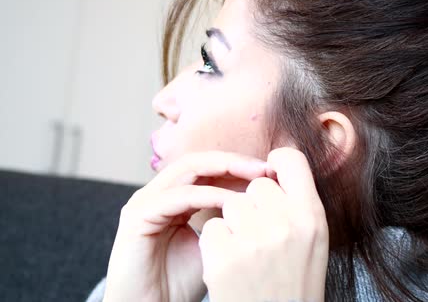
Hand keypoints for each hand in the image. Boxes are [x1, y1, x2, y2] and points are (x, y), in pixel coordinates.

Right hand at [103, 151, 267, 301]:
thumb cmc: (181, 284)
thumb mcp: (216, 245)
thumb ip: (232, 221)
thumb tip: (269, 204)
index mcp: (175, 197)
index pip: (209, 168)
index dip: (240, 166)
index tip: (273, 173)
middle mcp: (159, 193)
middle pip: (200, 161)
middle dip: (235, 162)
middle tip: (266, 168)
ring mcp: (145, 201)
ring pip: (188, 169)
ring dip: (225, 170)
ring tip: (255, 178)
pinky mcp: (137, 216)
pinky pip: (177, 196)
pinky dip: (207, 195)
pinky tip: (231, 203)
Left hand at [199, 148, 329, 301]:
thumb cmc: (294, 283)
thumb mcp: (313, 241)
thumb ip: (297, 203)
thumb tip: (274, 165)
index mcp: (312, 217)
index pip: (291, 159)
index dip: (276, 163)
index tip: (269, 175)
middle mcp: (286, 223)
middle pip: (257, 185)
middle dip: (255, 204)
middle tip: (262, 234)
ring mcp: (253, 240)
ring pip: (231, 204)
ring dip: (234, 224)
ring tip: (248, 253)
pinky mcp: (224, 258)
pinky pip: (212, 228)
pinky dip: (217, 244)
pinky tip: (233, 266)